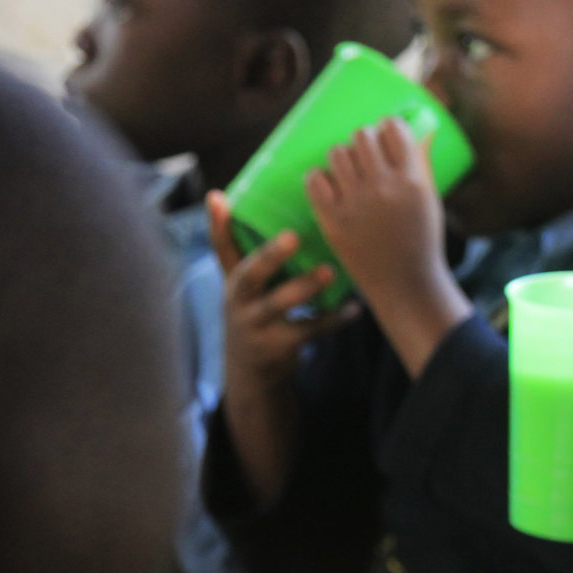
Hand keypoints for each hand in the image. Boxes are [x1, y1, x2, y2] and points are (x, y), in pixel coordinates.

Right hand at [207, 190, 361, 390]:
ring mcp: (256, 325)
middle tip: (292, 236)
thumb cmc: (258, 315)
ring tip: (330, 271)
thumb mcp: (249, 289)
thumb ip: (257, 256)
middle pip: (248, 274)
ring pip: (279, 303)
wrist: (252, 375)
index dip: (217, 224)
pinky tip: (355, 308)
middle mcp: (238, 301)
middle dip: (269, 255)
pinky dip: (334, 319)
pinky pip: (309, 330)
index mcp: (233, 280)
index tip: (218, 197)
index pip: (221, 248)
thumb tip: (266, 212)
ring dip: (305, 287)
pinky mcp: (278, 347)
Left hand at [306, 119, 471, 376]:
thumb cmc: (421, 241)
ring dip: (342, 159)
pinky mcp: (332, 220)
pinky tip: (329, 187)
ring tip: (349, 174)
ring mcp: (355, 204)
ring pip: (336, 153)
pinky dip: (319, 179)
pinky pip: (314, 178)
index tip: (386, 137)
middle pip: (361, 136)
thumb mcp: (431, 200)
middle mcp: (383, 188)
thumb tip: (421, 128)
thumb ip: (423, 163)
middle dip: (364, 143)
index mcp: (412, 181)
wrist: (405, 286)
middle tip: (366, 159)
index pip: (392, 129)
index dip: (387, 128)